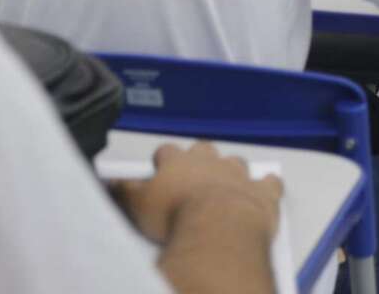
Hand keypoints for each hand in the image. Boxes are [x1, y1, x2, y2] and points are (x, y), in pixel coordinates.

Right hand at [112, 142, 282, 244]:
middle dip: (199, 158)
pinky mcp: (261, 192)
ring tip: (227, 181)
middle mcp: (208, 162)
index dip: (163, 159)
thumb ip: (122, 190)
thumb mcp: (137, 206)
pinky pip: (269, 182)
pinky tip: (267, 185)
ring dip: (231, 170)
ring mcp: (237, 175)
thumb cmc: (178, 217)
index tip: (160, 168)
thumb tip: (109, 181)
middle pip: (202, 149)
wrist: (218, 229)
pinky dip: (268, 184)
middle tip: (193, 173)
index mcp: (178, 162)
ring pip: (235, 162)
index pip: (166, 151)